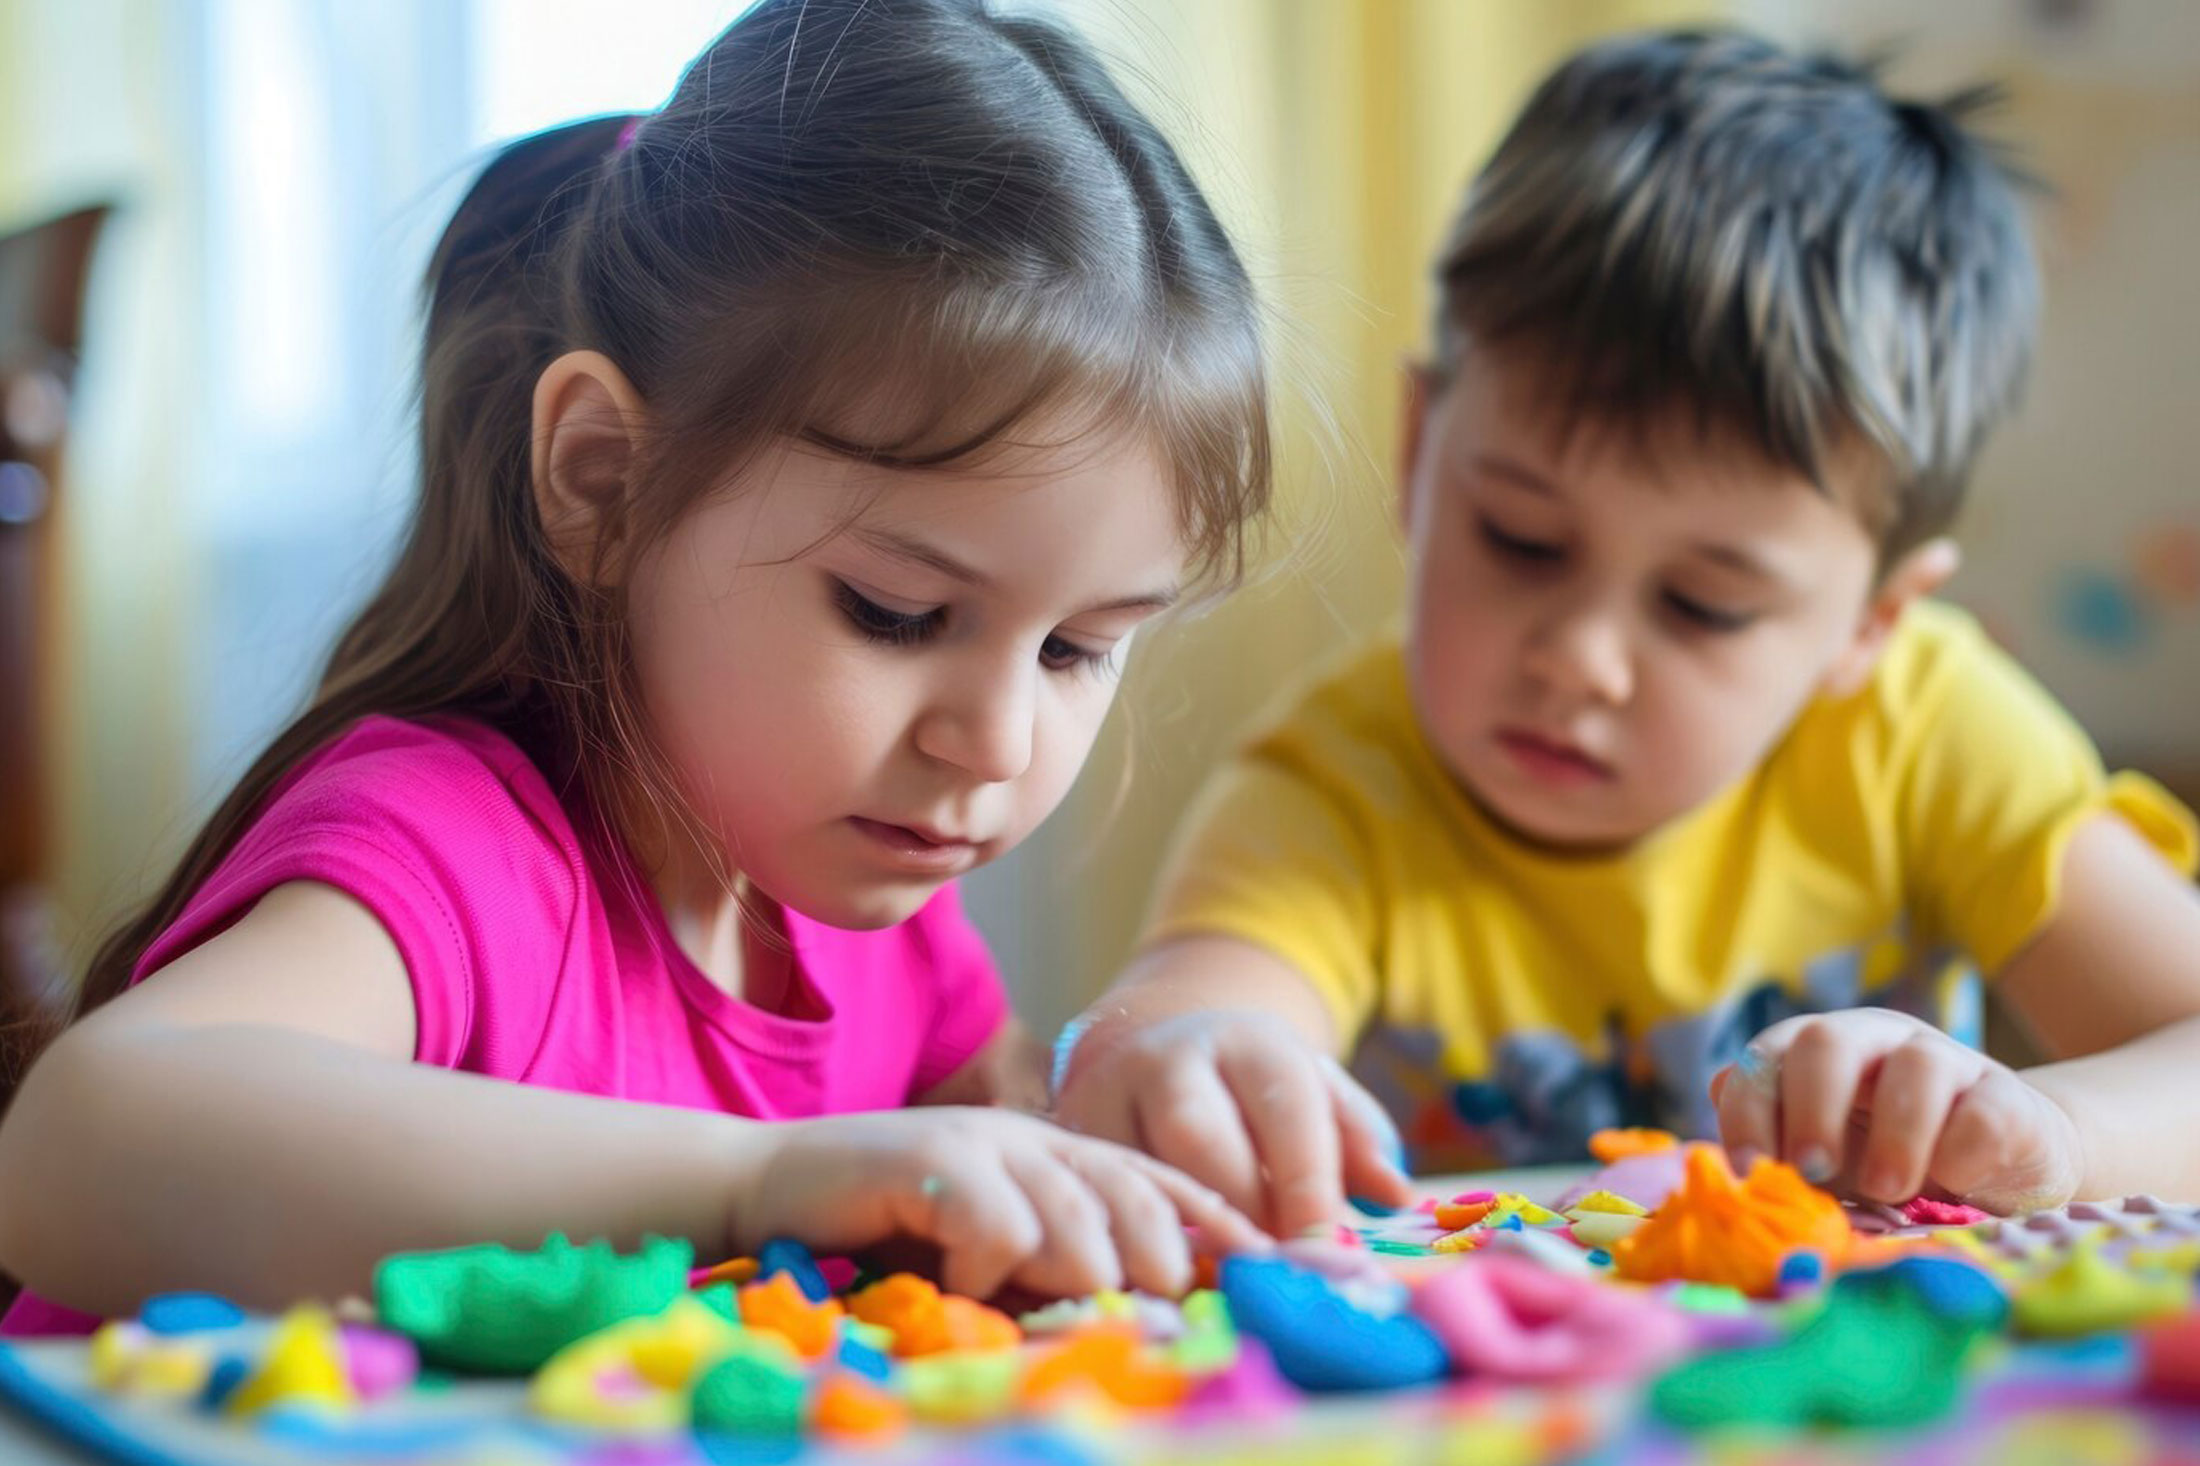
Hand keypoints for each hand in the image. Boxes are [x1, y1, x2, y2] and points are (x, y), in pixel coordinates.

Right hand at [728, 1108, 1267, 1299]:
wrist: (772, 1187)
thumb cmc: (890, 1238)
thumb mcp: (993, 1254)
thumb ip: (1062, 1271)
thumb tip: (1150, 1320)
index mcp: (1064, 1154)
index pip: (1168, 1188)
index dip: (1227, 1233)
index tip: (1289, 1275)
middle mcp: (1037, 1138)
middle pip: (1141, 1199)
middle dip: (1156, 1266)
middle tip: (1146, 1312)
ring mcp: (987, 1141)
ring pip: (1080, 1218)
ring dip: (1071, 1275)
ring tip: (1045, 1302)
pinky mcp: (933, 1157)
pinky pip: (998, 1223)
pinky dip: (988, 1266)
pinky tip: (956, 1280)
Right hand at [1052, 1009, 1413, 1236]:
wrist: (1158, 1050)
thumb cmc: (1255, 1091)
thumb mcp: (1312, 1093)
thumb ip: (1357, 1137)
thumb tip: (1393, 1193)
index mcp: (1248, 1042)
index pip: (1283, 1107)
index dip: (1306, 1184)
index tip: (1322, 1247)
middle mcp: (1172, 1058)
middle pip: (1199, 1133)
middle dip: (1238, 1209)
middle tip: (1268, 1267)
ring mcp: (1108, 1092)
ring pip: (1137, 1167)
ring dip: (1180, 1231)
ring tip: (1218, 1276)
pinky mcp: (1067, 1133)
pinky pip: (1096, 1193)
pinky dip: (1132, 1237)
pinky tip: (1164, 1268)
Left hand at [1710, 1007, 2084, 1213]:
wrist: (2004, 1166)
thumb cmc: (1891, 1160)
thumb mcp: (1825, 1154)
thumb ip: (1775, 1131)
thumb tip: (1713, 1088)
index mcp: (1817, 1053)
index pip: (1764, 1059)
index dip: (1748, 1110)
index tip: (1751, 1170)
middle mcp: (1875, 1041)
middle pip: (1826, 1041)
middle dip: (1810, 1108)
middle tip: (1812, 1171)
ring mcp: (1945, 1061)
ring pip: (1915, 1066)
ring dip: (1894, 1137)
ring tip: (1887, 1190)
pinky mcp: (2008, 1098)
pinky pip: (1982, 1112)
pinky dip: (1960, 1153)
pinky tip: (1953, 1183)